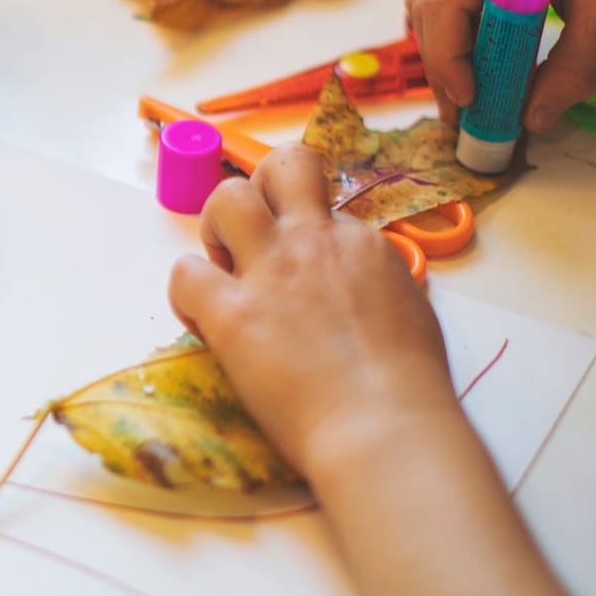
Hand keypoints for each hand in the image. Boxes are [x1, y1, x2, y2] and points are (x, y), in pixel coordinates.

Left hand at [167, 144, 461, 478]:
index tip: (304, 277)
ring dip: (215, 229)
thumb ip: (376, 286)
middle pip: (282, 165)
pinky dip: (186, 293)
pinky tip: (204, 321)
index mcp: (363, 246)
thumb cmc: (407, 390)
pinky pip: (185, 273)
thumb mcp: (410, 313)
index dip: (305, 238)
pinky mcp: (231, 313)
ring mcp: (271, 272)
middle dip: (260, 189)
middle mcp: (315, 243)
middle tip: (250, 240)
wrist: (383, 430)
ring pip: (227, 197)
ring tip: (224, 271)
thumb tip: (354, 289)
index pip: (322, 212)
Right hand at [406, 0, 595, 132]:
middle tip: (463, 108)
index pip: (445, 0)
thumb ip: (574, 71)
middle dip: (440, 60)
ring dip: (441, 42)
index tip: (471, 100)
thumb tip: (533, 121)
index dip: (447, 57)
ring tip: (466, 85)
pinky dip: (451, 22)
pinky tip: (473, 48)